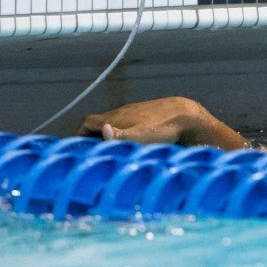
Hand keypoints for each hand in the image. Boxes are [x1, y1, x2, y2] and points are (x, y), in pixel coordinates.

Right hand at [77, 97, 218, 145]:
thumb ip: (119, 136)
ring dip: (108, 136)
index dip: (79, 134)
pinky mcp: (146, 115)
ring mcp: (134, 112)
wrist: (187, 115)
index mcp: (116, 117)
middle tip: (95, 153)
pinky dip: (122, 133)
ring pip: (114, 123)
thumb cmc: (163, 127)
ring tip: (112, 152)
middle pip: (99, 123)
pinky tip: (132, 144)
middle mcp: (122, 112)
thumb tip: (102, 131)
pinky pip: (127, 123)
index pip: (87, 121)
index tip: (79, 148)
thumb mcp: (139, 136)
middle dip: (93, 137)